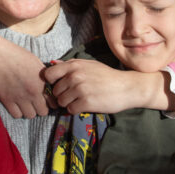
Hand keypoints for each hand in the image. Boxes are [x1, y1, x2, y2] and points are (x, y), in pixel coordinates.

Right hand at [0, 27, 53, 117]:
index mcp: (42, 83)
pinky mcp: (7, 100)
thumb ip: (45, 76)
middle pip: (43, 112)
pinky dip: (18, 111)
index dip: (51, 102)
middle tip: (37, 103)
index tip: (47, 100)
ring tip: (26, 104)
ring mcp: (19, 98)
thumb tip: (50, 85)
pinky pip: (17, 115)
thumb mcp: (36, 63)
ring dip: (30, 110)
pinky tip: (17, 104)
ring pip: (30, 115)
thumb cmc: (17, 55)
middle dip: (41, 108)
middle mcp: (32, 93)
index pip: (53, 102)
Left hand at [43, 59, 174, 113]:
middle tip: (74, 95)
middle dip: (62, 95)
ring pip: (61, 102)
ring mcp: (80, 89)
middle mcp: (75, 76)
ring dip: (68, 103)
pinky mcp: (86, 102)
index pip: (48, 74)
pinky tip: (85, 105)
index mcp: (74, 65)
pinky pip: (70, 110)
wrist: (127, 87)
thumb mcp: (89, 64)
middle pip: (55, 91)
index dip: (52, 82)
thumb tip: (52, 63)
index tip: (60, 85)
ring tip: (80, 100)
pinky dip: (76, 110)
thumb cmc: (107, 76)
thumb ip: (70, 64)